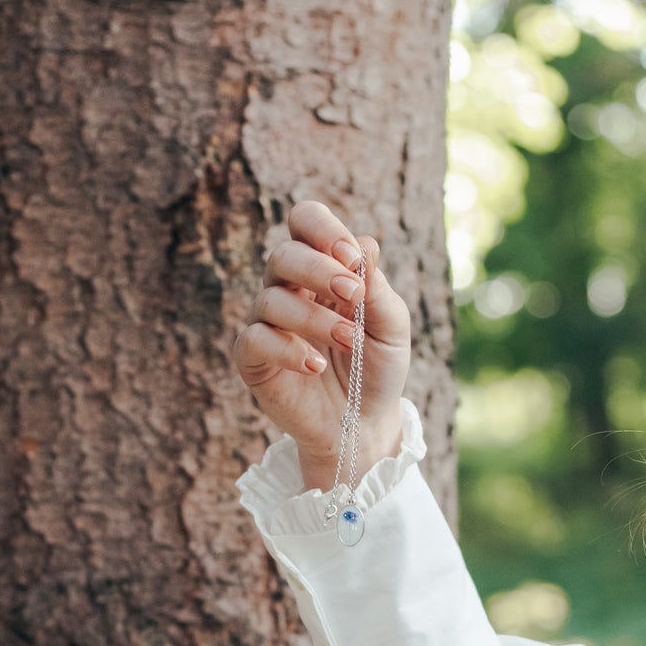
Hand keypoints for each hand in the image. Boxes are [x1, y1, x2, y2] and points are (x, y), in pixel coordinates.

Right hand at [233, 200, 411, 490]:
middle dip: (319, 269)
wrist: (363, 423)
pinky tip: (315, 365)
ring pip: (271, 299)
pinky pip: (254, 340)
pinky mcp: (253, 359)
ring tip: (349, 342)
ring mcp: (268, 323)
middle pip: (284, 254)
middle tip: (354, 295)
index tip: (351, 257)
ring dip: (314, 317)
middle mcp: (290, 289)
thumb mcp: (392, 328)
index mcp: (323, 269)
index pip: (305, 222)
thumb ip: (378, 289)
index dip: (322, 229)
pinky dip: (286, 349)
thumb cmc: (377, 368)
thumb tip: (364, 244)